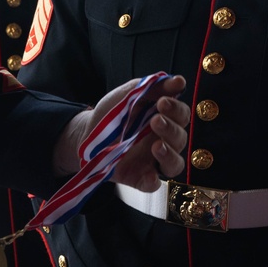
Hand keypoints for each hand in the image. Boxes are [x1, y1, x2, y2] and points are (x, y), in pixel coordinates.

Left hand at [53, 75, 188, 187]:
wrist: (85, 135)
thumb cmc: (112, 114)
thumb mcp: (129, 95)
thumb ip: (153, 87)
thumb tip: (179, 81)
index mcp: (164, 120)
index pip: (182, 115)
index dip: (177, 109)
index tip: (162, 102)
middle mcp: (163, 141)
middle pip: (181, 139)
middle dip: (171, 128)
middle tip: (155, 120)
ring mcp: (152, 162)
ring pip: (175, 164)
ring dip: (169, 154)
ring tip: (156, 145)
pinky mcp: (139, 178)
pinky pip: (153, 184)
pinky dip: (154, 181)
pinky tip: (150, 175)